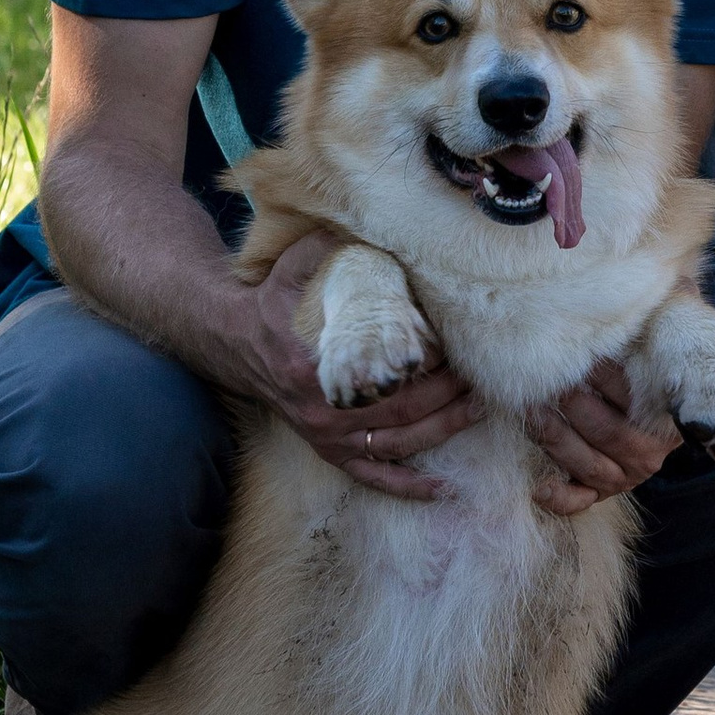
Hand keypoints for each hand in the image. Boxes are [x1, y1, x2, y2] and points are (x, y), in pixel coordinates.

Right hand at [242, 236, 481, 502]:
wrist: (236, 343)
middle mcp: (321, 410)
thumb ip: (327, 247)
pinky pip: (371, 476)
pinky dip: (407, 487)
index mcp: (314, 367)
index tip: (455, 352)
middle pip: (398, 413)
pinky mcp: (327, 450)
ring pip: (394, 446)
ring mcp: (325, 436)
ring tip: (476, 412)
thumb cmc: (273, 302)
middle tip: (479, 380)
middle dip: (444, 398)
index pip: (381, 376)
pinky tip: (441, 490)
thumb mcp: (292, 267)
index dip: (423, 369)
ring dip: (440, 432)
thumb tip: (367, 223)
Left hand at [525, 355, 678, 517]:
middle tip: (549, 382)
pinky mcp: (598, 492)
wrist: (649, 398)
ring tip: (533, 412)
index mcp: (664, 420)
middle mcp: (647, 455)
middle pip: (608, 433)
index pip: (632, 398)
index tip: (583, 356)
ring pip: (587, 465)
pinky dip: (559, 498)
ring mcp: (622, 477)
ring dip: (557, 439)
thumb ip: (650, 340)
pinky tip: (538, 488)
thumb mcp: (657, 344)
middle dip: (574, 406)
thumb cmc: (644, 360)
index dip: (604, 377)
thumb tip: (619, 328)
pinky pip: (579, 501)